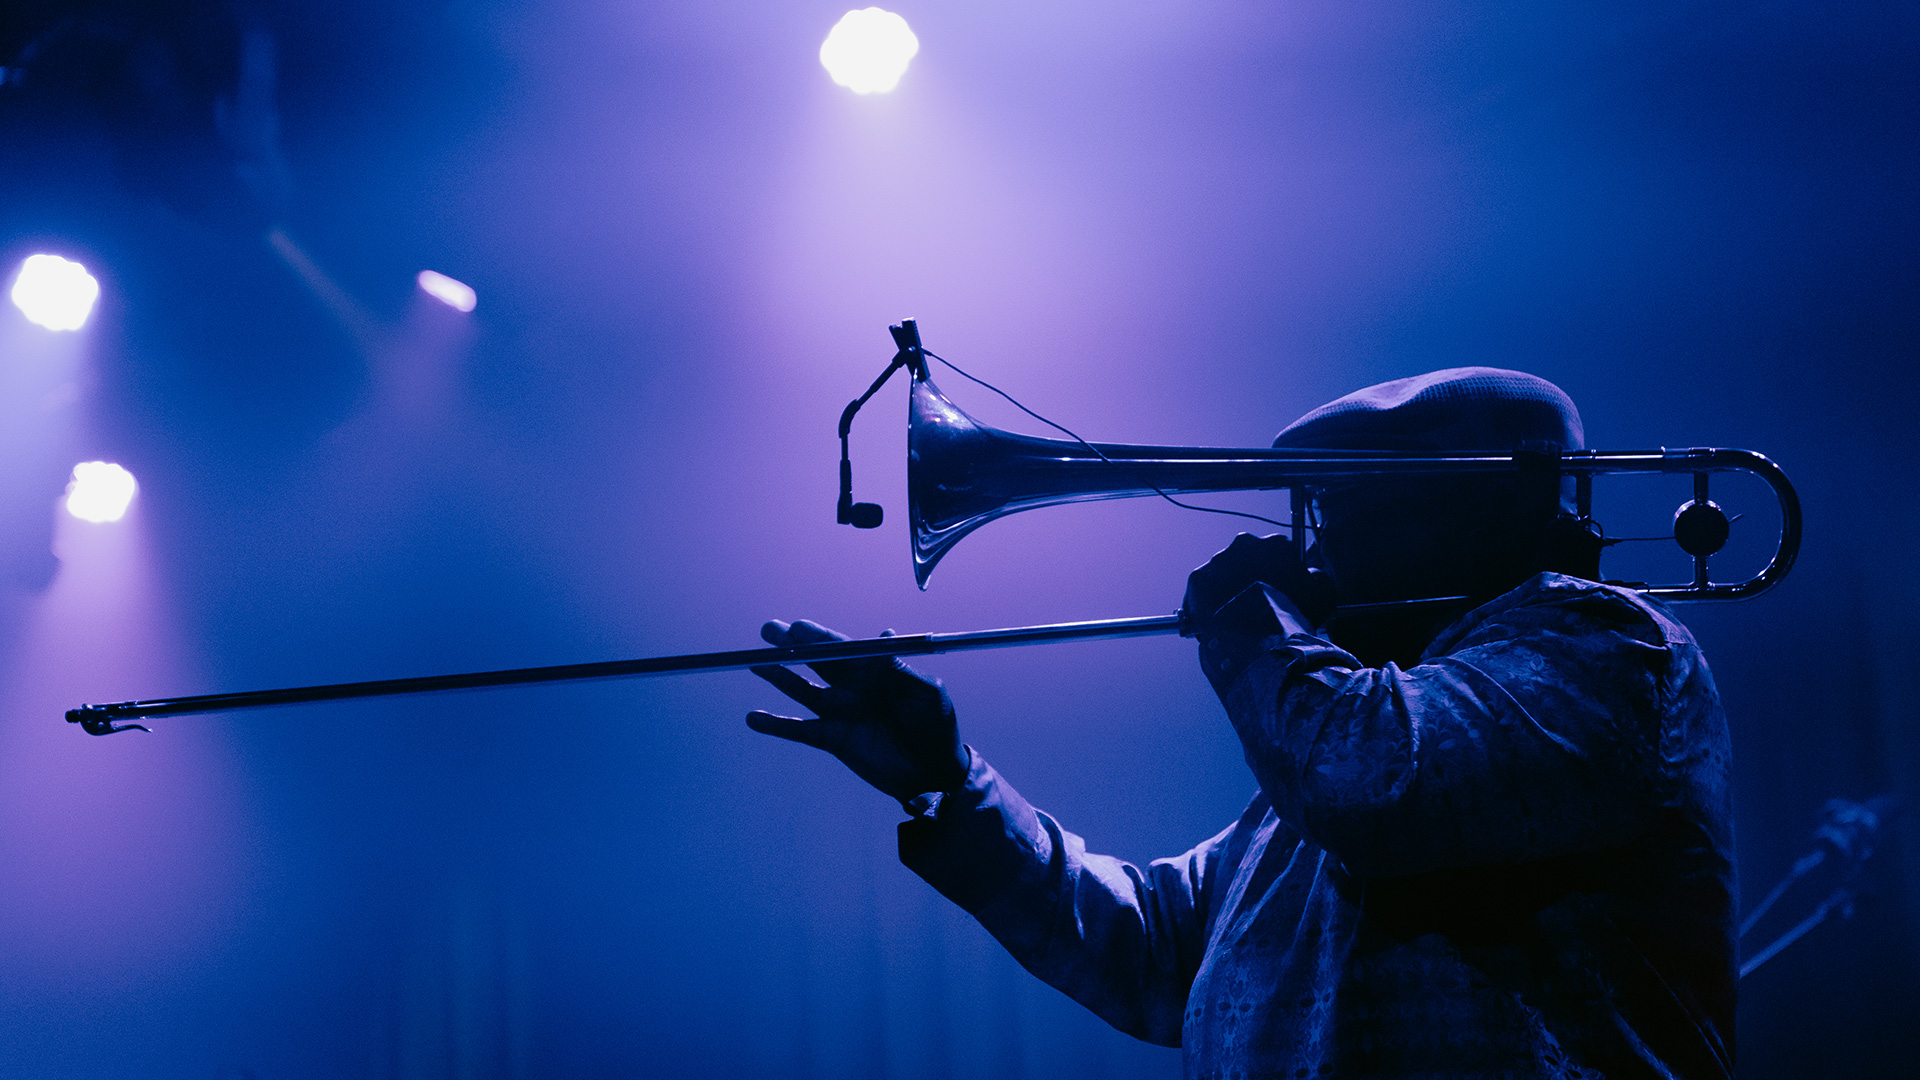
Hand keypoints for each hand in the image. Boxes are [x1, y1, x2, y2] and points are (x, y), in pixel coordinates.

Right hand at [746, 619, 968, 804]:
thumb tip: (884, 634)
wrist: (934, 772)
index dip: (819, 636)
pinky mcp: (832, 739)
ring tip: (754, 664)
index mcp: (876, 670)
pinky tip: (754, 718)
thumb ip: (901, 668)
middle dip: (792, 645)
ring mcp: (840, 712)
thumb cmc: (937, 727)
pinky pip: (799, 730)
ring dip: (779, 676)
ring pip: (802, 689)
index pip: (843, 647)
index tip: (797, 627)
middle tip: (768, 630)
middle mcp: (853, 686)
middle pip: (816, 661)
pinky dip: (776, 724)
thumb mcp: (927, 693)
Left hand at [1183, 533, 1333, 636]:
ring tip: (1236, 617)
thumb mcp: (1325, 593)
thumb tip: (1312, 575)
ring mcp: (1218, 560)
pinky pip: (1202, 591)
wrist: (1263, 638)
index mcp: (1275, 544)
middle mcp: (1243, 545)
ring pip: (1223, 574)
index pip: (1278, 553)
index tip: (1279, 592)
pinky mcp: (1198, 580)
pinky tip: (1216, 621)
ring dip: (1227, 590)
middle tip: (1256, 604)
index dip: (1280, 574)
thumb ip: (1320, 577)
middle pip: (1247, 561)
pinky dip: (1207, 603)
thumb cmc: (1296, 614)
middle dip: (1250, 578)